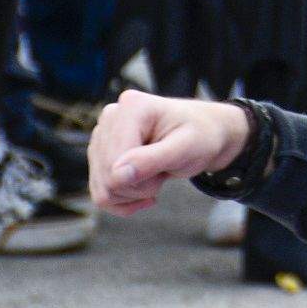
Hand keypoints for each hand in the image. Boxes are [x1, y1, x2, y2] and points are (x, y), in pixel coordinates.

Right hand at [90, 90, 250, 214]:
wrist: (206, 134)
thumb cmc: (202, 137)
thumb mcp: (186, 148)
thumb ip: (152, 160)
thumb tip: (117, 175)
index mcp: (132, 107)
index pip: (114, 164)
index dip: (140, 181)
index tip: (167, 169)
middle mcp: (111, 116)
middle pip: (106, 178)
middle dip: (138, 188)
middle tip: (163, 172)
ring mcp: (103, 134)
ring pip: (102, 189)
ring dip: (132, 194)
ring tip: (156, 174)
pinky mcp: (101, 152)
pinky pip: (100, 192)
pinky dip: (124, 200)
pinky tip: (145, 191)